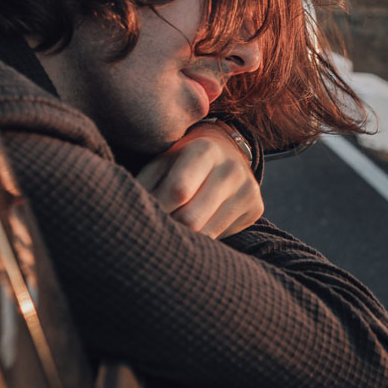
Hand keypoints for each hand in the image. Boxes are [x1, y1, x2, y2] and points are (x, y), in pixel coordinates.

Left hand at [136, 122, 263, 238]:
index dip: (156, 209)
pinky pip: (222, 236)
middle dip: (169, 227)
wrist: (225, 151)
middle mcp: (232, 168)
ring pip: (207, 233)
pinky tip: (196, 227)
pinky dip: (203, 238)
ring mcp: (248, 189)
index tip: (143, 215)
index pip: (178, 191)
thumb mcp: (161, 162)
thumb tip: (130, 215)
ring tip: (172, 230)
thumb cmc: (181, 160)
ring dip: (184, 238)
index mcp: (204, 149)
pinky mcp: (256, 207)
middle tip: (155, 228)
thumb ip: (145, 184)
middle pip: (192, 218)